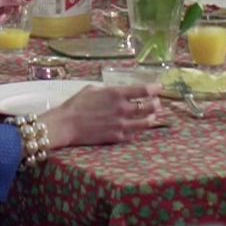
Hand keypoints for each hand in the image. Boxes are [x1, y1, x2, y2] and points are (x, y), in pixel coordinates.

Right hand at [39, 84, 156, 147]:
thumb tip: (115, 91)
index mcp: (116, 94)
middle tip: (157, 103)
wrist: (66, 125)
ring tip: (153, 117)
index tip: (160, 87)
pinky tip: (138, 128)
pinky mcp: (117, 137)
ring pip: (146, 122)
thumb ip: (107, 90)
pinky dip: (138, 130)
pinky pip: (133, 134)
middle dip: (156, 104)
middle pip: (148, 106)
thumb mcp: (91, 89)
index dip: (154, 88)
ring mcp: (121, 125)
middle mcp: (122, 109)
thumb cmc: (76, 104)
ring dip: (152, 118)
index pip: (143, 90)